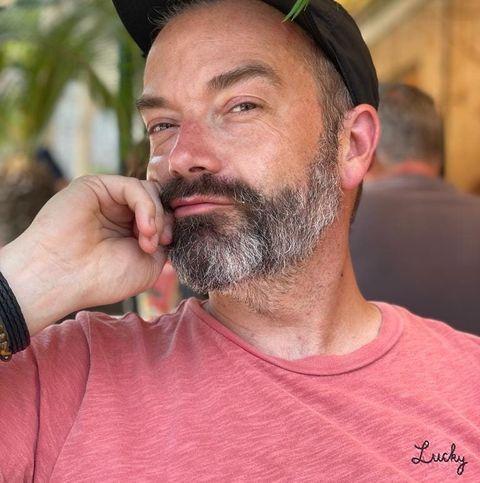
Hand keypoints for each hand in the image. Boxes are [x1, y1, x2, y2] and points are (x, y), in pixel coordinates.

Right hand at [0, 175, 172, 335]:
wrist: (62, 278)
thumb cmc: (102, 278)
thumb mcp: (148, 265)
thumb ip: (163, 240)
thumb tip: (172, 220)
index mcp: (128, 230)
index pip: (161, 215)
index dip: (170, 225)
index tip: (167, 245)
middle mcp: (118, 212)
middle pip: (157, 200)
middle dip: (165, 221)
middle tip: (157, 243)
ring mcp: (107, 198)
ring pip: (148, 191)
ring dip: (156, 216)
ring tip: (147, 240)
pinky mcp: (95, 186)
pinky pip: (133, 186)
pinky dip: (146, 206)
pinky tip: (143, 228)